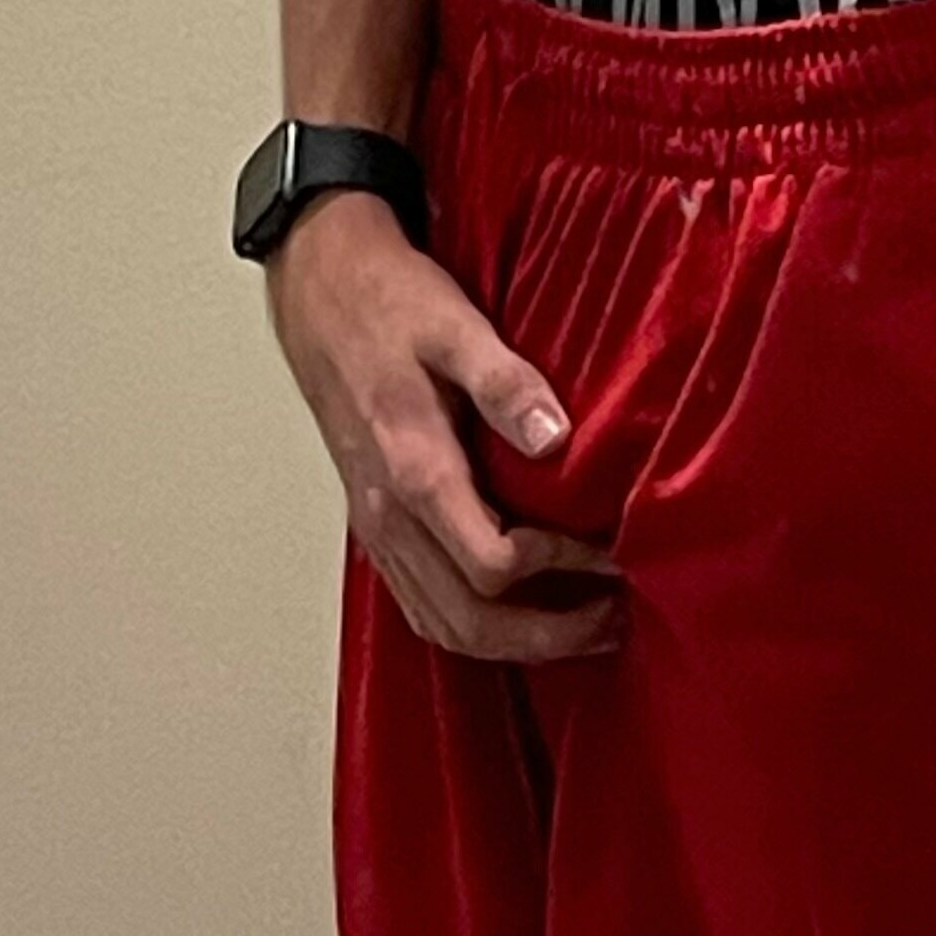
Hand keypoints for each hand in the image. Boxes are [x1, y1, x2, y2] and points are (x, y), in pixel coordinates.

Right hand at [267, 194, 624, 661]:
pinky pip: (421, 605)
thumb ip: (504, 383)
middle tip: (614, 619)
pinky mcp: (377, 522)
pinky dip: (472, 627)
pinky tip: (518, 614)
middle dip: (547, 635)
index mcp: (415, 469)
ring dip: (514, 643)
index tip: (613, 551)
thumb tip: (557, 439)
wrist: (321, 292)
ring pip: (441, 626)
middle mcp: (391, 515)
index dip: (559, 571)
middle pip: (468, 621)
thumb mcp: (455, 324)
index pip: (490, 567)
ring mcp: (379, 526)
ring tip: (583, 627)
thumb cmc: (389, 303)